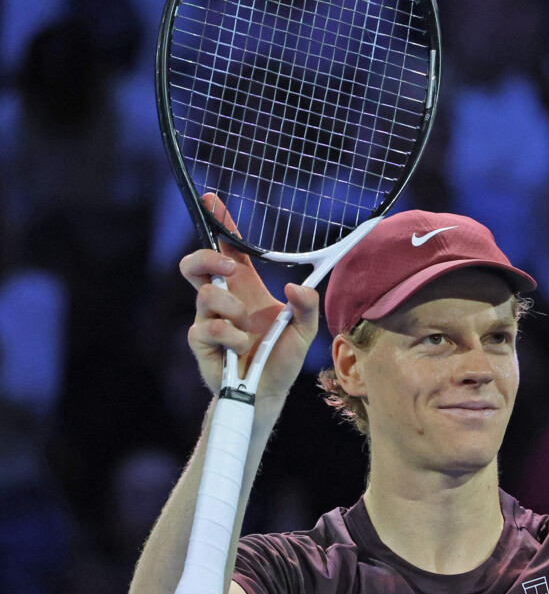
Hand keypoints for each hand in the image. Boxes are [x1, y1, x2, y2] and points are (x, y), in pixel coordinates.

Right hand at [179, 194, 318, 400]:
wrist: (267, 394)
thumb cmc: (281, 359)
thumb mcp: (305, 330)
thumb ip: (307, 305)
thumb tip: (295, 286)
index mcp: (246, 288)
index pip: (230, 250)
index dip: (222, 225)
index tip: (213, 199)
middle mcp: (224, 300)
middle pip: (196, 263)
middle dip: (207, 257)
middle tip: (230, 270)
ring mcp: (209, 319)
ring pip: (205, 293)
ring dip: (232, 309)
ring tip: (247, 329)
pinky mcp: (200, 341)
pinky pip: (206, 326)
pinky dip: (229, 335)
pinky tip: (240, 347)